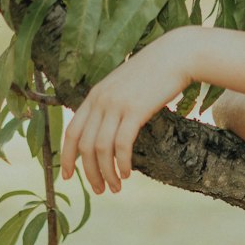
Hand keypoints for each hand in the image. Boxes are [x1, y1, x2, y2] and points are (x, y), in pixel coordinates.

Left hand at [61, 30, 193, 193]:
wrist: (177, 55)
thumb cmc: (155, 72)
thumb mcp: (125, 86)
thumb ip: (113, 104)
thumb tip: (107, 129)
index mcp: (95, 95)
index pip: (71, 131)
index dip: (67, 156)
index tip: (67, 175)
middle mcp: (101, 100)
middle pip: (84, 145)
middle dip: (89, 172)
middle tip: (100, 189)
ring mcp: (117, 104)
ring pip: (101, 149)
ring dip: (107, 172)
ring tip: (115, 187)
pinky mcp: (135, 110)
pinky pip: (121, 144)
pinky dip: (122, 163)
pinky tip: (127, 173)